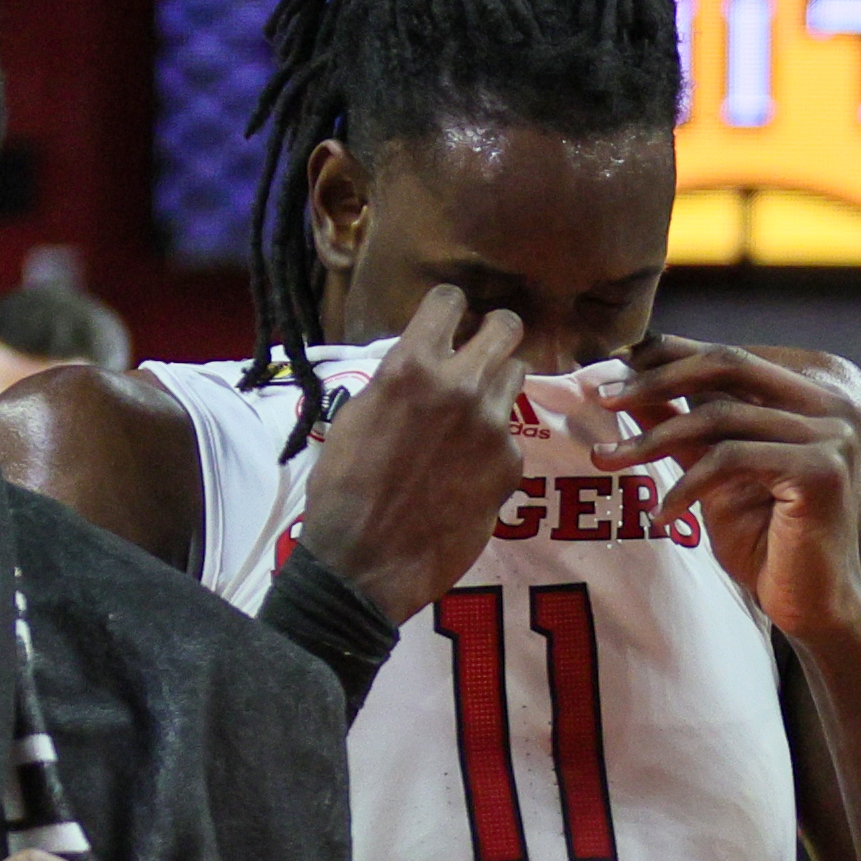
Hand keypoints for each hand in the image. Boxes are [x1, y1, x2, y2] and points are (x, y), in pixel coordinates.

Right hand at [290, 285, 523, 623]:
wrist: (367, 560)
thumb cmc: (344, 488)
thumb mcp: (355, 416)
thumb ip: (396, 381)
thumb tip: (421, 364)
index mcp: (410, 366)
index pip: (449, 301)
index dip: (451, 308)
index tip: (451, 319)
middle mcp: (460, 386)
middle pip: (507, 327)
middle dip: (497, 332)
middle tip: (486, 347)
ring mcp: (492, 426)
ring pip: (517, 377)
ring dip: (498, 386)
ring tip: (473, 413)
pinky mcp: (511, 465)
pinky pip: (511, 437)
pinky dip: (495, 445)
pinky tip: (468, 470)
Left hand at [606, 336, 860, 649]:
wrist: (810, 607)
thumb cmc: (767, 543)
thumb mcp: (712, 473)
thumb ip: (681, 425)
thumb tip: (627, 382)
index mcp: (811, 398)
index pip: (730, 357)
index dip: (669, 354)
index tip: (613, 366)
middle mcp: (831, 407)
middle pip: (727, 365)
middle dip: (656, 379)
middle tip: (601, 398)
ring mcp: (832, 437)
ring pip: (720, 416)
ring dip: (653, 439)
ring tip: (608, 459)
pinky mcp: (820, 472)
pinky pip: (730, 460)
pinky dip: (687, 485)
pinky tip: (663, 514)